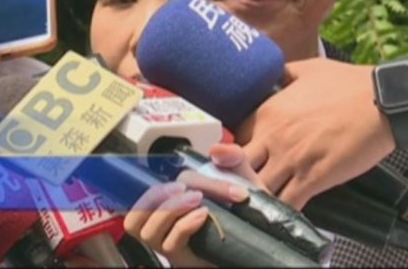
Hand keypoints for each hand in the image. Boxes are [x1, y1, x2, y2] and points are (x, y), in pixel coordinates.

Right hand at [124, 144, 255, 266]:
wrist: (269, 249)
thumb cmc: (254, 220)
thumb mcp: (246, 187)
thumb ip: (234, 162)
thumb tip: (216, 149)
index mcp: (177, 202)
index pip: (162, 187)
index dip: (192, 179)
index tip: (226, 178)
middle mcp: (168, 224)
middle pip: (138, 208)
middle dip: (158, 193)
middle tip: (189, 190)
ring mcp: (171, 244)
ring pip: (140, 226)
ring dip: (166, 209)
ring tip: (196, 202)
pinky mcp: (181, 260)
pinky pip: (167, 242)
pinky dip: (182, 225)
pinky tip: (202, 217)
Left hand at [237, 57, 392, 208]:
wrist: (383, 102)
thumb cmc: (347, 84)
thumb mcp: (305, 69)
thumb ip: (282, 74)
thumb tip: (271, 74)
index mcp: (266, 112)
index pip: (233, 138)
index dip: (234, 151)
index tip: (240, 159)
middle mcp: (272, 137)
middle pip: (236, 166)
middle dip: (235, 176)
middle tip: (242, 184)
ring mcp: (291, 160)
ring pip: (256, 187)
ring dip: (254, 195)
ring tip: (259, 200)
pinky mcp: (314, 179)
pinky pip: (286, 203)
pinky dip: (279, 210)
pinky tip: (281, 210)